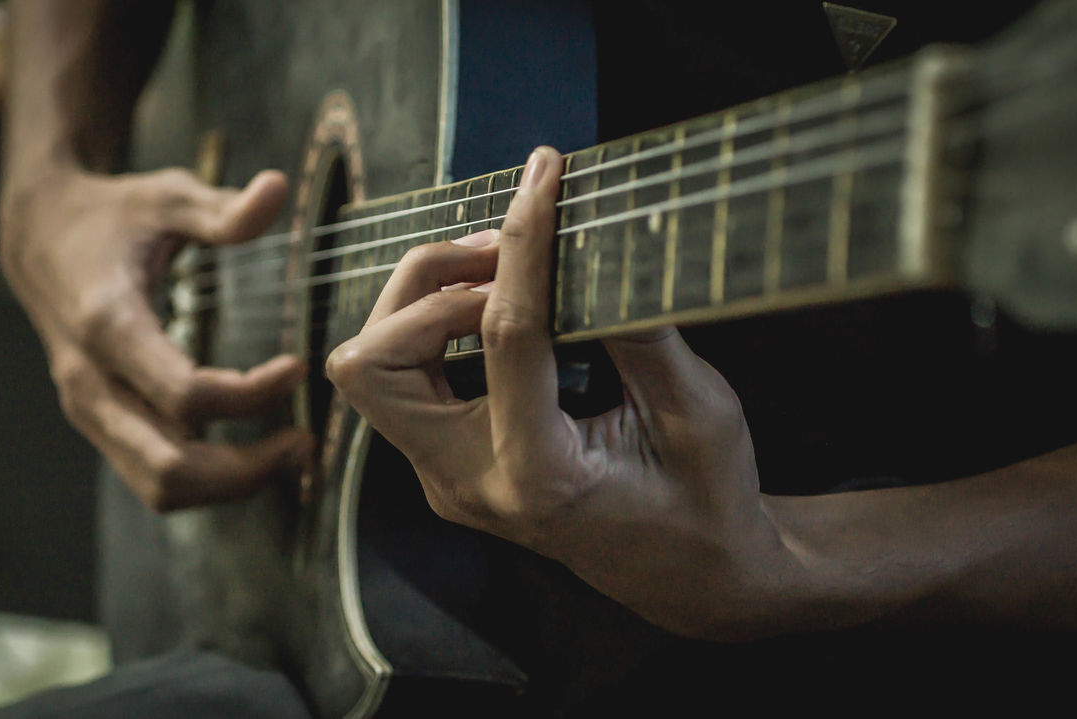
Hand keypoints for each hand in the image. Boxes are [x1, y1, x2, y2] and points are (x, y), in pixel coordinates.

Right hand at [0, 166, 312, 511]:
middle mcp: (89, 380)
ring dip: (229, 485)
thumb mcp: (165, 197)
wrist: (38, 238)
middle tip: (304, 444)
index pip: (185, 395)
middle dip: (245, 470)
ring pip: (158, 487)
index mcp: (107, 324)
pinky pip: (152, 475)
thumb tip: (276, 191)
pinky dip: (207, 480)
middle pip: (169, 467)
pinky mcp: (99, 421)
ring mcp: (89, 409)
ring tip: (286, 455)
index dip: (251, 395)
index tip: (297, 367)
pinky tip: (251, 452)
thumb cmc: (110, 217)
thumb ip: (221, 208)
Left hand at [326, 147, 797, 638]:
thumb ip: (641, 332)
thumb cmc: (705, 499)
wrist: (691, 575)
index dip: (523, 243)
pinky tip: (497, 307)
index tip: (543, 175)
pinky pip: (404, 382)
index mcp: (540, 476)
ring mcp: (446, 480)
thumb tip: (593, 243)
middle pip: (373, 363)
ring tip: (502, 272)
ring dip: (422, 303)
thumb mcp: (698, 412)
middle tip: (508, 249)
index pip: (505, 336)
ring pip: (370, 369)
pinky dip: (434, 329)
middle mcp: (469, 484)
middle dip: (428, 285)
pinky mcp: (444, 467)